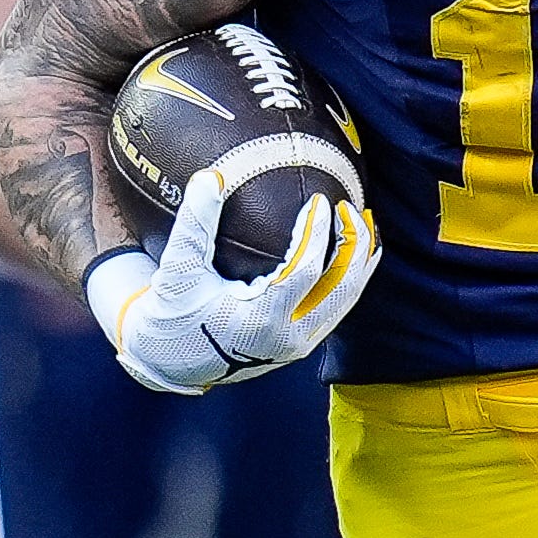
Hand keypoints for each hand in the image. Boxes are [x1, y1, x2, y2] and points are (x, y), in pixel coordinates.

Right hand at [82, 175, 374, 393]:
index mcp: (259, 322)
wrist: (173, 362)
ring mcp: (300, 344)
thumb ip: (194, 224)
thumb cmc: (173, 313)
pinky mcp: (302, 343)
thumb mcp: (177, 271)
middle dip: (354, 246)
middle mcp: (288, 339)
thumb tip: (212, 176)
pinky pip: (338, 307)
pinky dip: (350, 276)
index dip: (316, 234)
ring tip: (365, 222)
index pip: (304, 272)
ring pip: (346, 300)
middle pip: (341, 289)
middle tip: (351, 208)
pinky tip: (353, 248)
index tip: (319, 201)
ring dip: (360, 261)